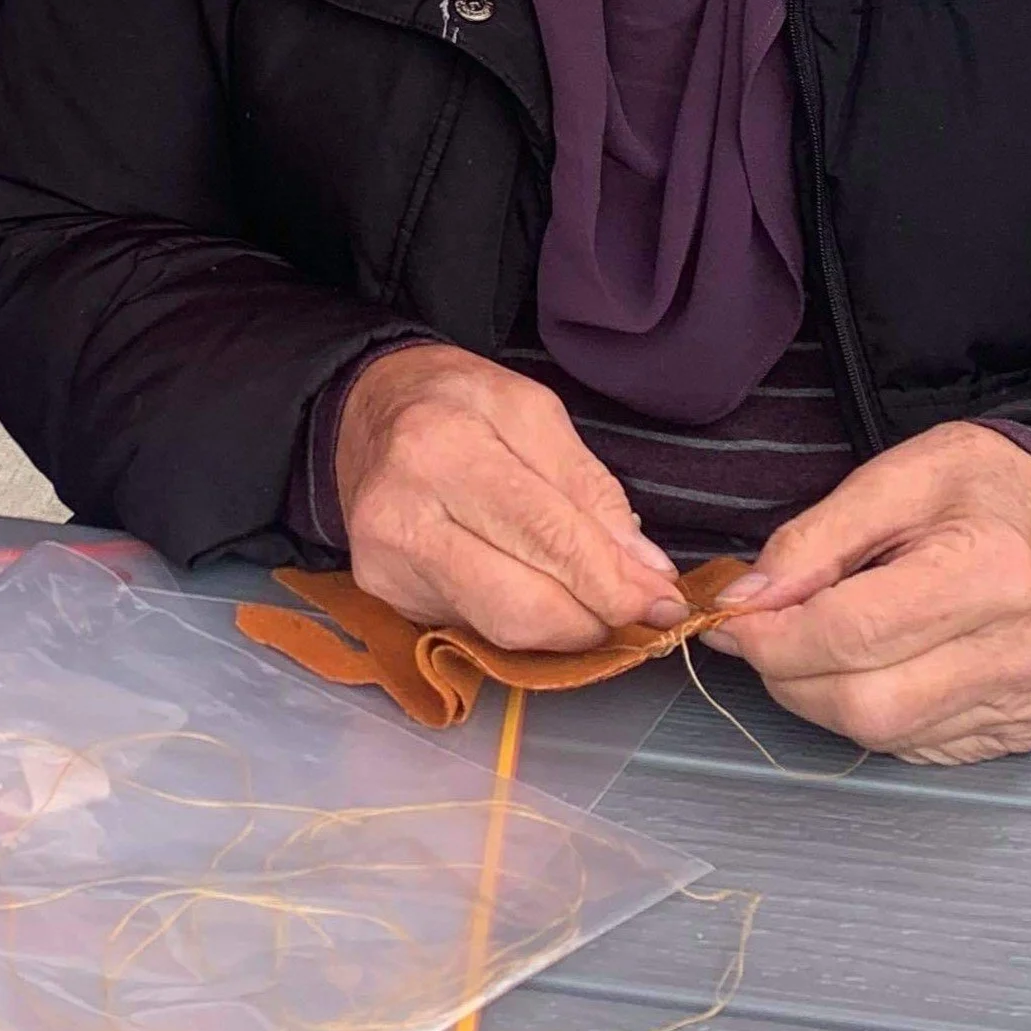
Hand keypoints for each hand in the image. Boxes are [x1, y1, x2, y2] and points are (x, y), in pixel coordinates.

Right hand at [335, 344, 690, 651]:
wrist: (366, 409)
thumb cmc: (454, 400)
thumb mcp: (532, 410)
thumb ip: (591, 490)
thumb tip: (643, 570)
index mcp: (444, 447)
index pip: (547, 537)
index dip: (614, 582)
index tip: (664, 603)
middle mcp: (402, 512)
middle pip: (521, 604)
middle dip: (595, 618)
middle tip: (637, 611)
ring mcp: (385, 561)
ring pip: (498, 630)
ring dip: (563, 630)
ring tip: (593, 603)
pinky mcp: (381, 592)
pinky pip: (471, 627)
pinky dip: (519, 622)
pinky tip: (534, 592)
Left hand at [706, 422, 1030, 763]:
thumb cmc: (971, 487)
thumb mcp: (886, 481)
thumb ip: (808, 543)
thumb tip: (744, 602)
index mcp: (987, 571)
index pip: (851, 633)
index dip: (772, 636)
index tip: (730, 619)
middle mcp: (1015, 649)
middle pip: (864, 704)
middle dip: (788, 674)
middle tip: (764, 632)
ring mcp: (1023, 698)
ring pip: (882, 734)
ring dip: (823, 695)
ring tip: (821, 639)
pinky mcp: (1021, 729)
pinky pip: (914, 746)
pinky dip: (870, 711)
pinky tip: (875, 663)